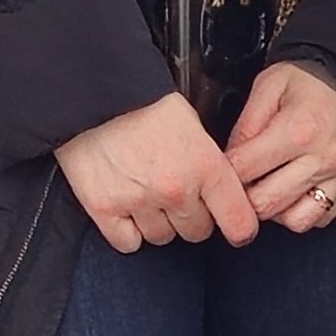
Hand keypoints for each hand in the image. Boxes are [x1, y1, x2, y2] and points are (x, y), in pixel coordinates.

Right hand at [56, 91, 262, 252]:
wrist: (96, 92)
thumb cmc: (145, 102)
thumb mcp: (195, 125)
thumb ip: (210, 164)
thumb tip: (221, 194)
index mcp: (205, 166)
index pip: (239, 224)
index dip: (239, 228)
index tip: (235, 228)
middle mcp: (175, 190)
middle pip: (197, 232)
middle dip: (191, 216)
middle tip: (176, 192)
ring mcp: (139, 201)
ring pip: (162, 237)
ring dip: (158, 221)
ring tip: (146, 192)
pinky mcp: (104, 208)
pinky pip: (127, 242)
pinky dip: (128, 230)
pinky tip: (126, 207)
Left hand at [226, 60, 335, 231]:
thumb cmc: (323, 74)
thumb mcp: (272, 84)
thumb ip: (247, 123)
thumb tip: (230, 156)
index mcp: (297, 131)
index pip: (243, 171)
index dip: (223, 172)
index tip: (219, 168)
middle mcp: (321, 159)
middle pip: (265, 205)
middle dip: (243, 198)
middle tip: (239, 182)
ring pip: (295, 220)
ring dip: (275, 211)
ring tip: (268, 189)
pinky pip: (324, 217)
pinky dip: (304, 211)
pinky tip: (294, 192)